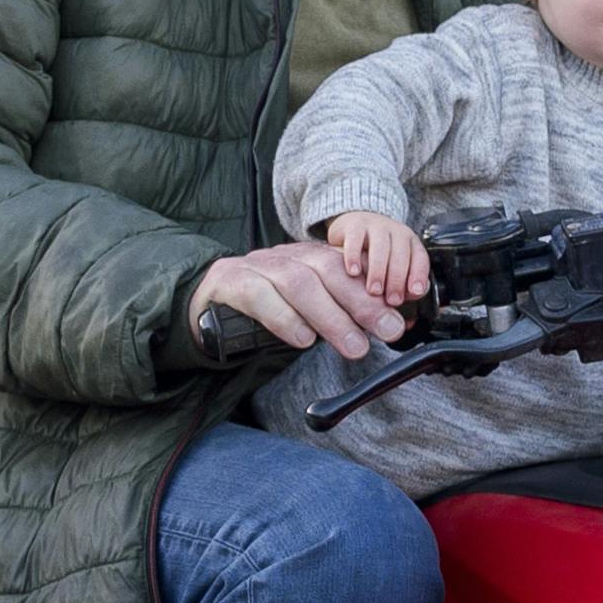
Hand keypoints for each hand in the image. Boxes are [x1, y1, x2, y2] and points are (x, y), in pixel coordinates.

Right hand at [188, 241, 409, 359]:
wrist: (205, 306)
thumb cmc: (263, 309)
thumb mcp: (305, 308)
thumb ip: (340, 313)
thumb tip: (387, 325)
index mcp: (306, 258)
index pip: (346, 265)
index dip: (374, 287)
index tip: (397, 313)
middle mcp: (284, 256)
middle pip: (327, 269)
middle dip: (362, 301)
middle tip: (386, 329)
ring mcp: (255, 266)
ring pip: (297, 282)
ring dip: (330, 316)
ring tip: (353, 346)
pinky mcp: (229, 283)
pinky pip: (259, 296)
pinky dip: (284, 318)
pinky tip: (302, 340)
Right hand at [316, 210, 431, 306]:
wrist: (356, 225)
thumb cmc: (376, 254)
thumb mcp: (391, 270)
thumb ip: (400, 291)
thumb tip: (408, 321)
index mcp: (409, 244)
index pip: (420, 258)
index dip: (418, 275)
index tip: (414, 292)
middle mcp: (395, 233)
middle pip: (402, 254)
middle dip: (398, 279)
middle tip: (391, 300)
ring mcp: (375, 227)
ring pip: (381, 247)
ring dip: (379, 271)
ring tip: (373, 291)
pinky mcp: (354, 225)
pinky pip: (355, 238)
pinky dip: (354, 256)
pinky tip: (353, 272)